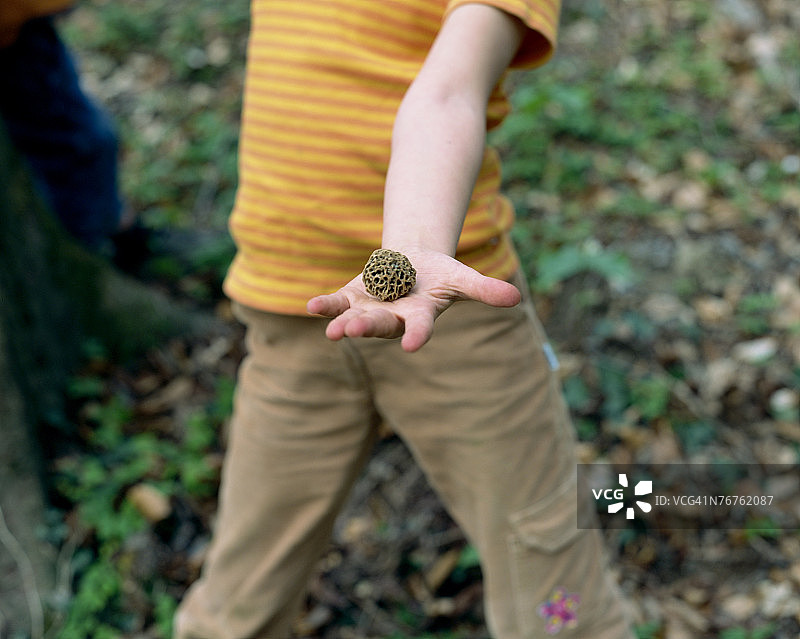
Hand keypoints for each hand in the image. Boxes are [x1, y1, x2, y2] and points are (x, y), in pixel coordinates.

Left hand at [306, 248, 520, 351]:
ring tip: (333, 331)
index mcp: (420, 317)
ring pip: (355, 319)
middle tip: (356, 329)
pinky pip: (335, 304)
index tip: (411, 345)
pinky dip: (324, 306)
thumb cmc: (439, 276)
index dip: (416, 336)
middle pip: (381, 326)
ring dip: (344, 323)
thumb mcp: (462, 278)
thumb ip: (485, 291)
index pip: (419, 329)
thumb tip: (516, 299)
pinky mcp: (351, 298)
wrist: (411, 265)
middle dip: (369, 327)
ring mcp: (369, 310)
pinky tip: (311, 307)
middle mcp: (392, 320)